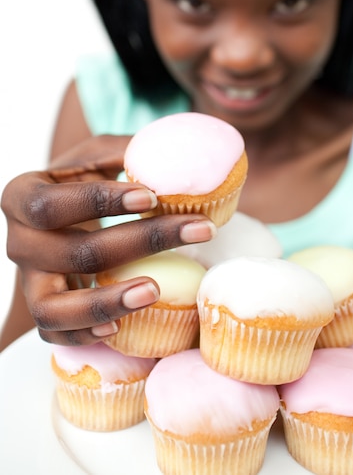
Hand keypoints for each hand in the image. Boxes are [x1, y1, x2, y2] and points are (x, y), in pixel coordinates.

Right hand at [1, 135, 215, 345]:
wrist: (59, 219)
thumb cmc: (80, 183)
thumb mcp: (96, 156)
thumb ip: (125, 152)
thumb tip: (175, 154)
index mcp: (23, 197)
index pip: (52, 204)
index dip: (99, 202)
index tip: (151, 196)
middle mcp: (19, 242)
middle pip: (72, 252)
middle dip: (141, 242)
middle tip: (198, 230)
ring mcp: (29, 282)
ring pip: (53, 307)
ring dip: (104, 301)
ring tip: (154, 291)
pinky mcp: (44, 311)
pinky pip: (56, 334)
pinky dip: (85, 335)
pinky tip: (121, 327)